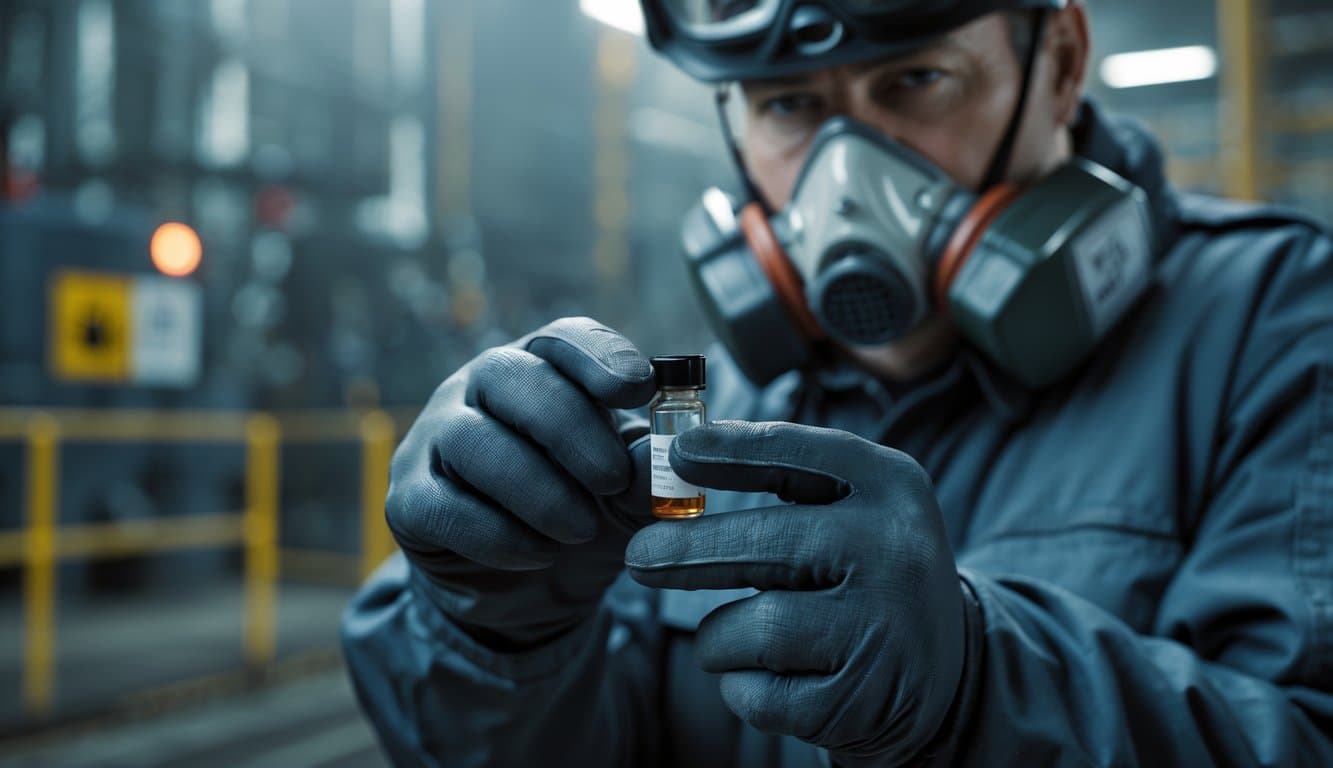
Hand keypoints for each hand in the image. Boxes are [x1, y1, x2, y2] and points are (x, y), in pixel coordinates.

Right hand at [387, 317, 658, 649]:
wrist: (530, 594)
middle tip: (612, 480)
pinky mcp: (408, 499)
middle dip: (570, 429)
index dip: (600, 356)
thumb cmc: (583, 518)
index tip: (640, 388)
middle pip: (512, 377)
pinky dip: (498, 534)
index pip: (562, 339)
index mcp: (541, 369)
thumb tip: (666, 456)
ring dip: (538, 490)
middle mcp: (479, 388)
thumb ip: (646, 473)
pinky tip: (538, 554)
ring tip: (581, 530)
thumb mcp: (626, 498)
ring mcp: (436, 438)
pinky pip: (443, 505)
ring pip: (473, 441)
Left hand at [625, 421, 966, 764]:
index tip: (677, 453)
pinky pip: (760, 693)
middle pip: (765, 544)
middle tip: (638, 558)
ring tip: (732, 639)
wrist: (942, 675)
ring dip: (720, 638)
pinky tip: (767, 679)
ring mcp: (885, 629)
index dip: (732, 451)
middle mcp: (897, 552)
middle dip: (687, 553)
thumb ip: (782, 479)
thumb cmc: (862, 575)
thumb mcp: (851, 509)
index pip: (801, 454)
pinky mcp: (863, 700)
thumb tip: (677, 458)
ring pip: (755, 628)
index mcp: (893, 487)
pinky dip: (742, 687)